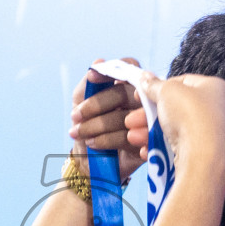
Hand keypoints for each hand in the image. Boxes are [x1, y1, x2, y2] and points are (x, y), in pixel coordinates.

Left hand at [69, 58, 145, 181]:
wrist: (86, 163)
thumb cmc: (86, 128)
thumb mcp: (80, 103)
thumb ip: (88, 83)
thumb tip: (98, 61)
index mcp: (127, 87)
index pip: (130, 68)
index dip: (112, 72)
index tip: (91, 79)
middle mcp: (140, 102)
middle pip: (126, 93)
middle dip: (97, 105)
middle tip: (76, 117)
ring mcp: (147, 123)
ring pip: (127, 117)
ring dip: (100, 126)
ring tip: (83, 135)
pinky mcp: (147, 144)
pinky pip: (132, 139)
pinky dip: (111, 141)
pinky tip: (96, 144)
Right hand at [127, 70, 224, 186]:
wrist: (204, 160)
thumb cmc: (191, 117)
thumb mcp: (167, 91)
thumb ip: (154, 84)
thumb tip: (145, 78)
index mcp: (216, 88)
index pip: (183, 82)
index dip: (159, 87)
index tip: (140, 95)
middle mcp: (219, 110)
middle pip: (176, 108)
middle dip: (149, 114)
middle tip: (130, 120)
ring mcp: (214, 135)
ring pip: (176, 129)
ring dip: (150, 132)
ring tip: (133, 137)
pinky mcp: (207, 155)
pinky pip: (181, 148)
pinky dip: (162, 148)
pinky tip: (146, 150)